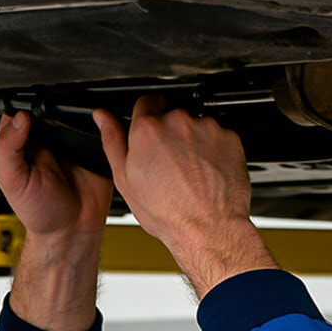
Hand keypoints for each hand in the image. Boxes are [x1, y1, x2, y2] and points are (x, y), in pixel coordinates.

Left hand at [0, 111, 111, 244]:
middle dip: (54, 101)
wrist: (71, 233)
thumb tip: (19, 118)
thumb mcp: (11, 180)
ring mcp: (72, 143)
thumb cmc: (38, 213)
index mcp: (24, 143)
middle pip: (50, 107)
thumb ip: (8, 148)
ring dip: (79, 109)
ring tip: (76, 114)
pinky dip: (101, 125)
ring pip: (75, 114)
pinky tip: (97, 125)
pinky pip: (100, 131)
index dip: (24, 103)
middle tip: (56, 106)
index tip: (31, 106)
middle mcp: (48, 140)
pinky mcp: (94, 150)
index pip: (20, 112)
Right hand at [93, 95, 276, 296]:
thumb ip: (112, 141)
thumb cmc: (168, 212)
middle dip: (170, 134)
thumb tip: (103, 118)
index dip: (146, 119)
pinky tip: (206, 172)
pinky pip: (218, 136)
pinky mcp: (229, 137)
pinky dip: (214, 150)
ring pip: (195, 126)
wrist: (209, 228)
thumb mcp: (126, 180)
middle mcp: (177, 121)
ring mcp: (206, 128)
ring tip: (190, 172)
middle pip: (171, 115)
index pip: (145, 102)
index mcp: (148, 129)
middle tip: (169, 164)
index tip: (150, 135)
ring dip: (193, 142)